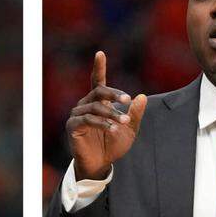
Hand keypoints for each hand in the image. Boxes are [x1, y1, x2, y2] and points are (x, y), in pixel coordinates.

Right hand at [66, 51, 147, 179]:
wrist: (101, 163)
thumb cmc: (113, 144)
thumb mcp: (130, 129)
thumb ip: (135, 114)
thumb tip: (142, 96)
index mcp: (98, 102)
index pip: (97, 81)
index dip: (99, 67)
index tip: (100, 53)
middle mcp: (85, 104)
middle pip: (99, 91)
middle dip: (114, 94)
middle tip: (127, 101)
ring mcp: (77, 115)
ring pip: (95, 106)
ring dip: (111, 114)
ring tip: (123, 123)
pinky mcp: (73, 126)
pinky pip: (87, 119)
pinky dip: (101, 123)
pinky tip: (111, 129)